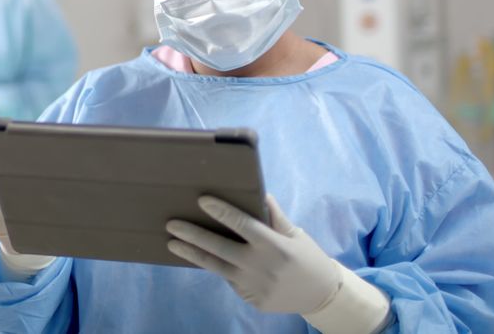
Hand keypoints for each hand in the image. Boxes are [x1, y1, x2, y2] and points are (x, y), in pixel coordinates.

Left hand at [166, 195, 339, 314]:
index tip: (202, 200)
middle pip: (220, 248)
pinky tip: (201, 257)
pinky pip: (231, 281)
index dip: (221, 211)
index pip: (242, 224)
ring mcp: (255, 286)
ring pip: (217, 267)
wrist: (321, 295)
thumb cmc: (307, 257)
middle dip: (194, 235)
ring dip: (193, 254)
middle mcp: (262, 266)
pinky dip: (218, 268)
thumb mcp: (295, 234)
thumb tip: (259, 192)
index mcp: (274, 245)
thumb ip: (274, 216)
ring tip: (172, 243)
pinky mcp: (252, 300)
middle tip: (172, 224)